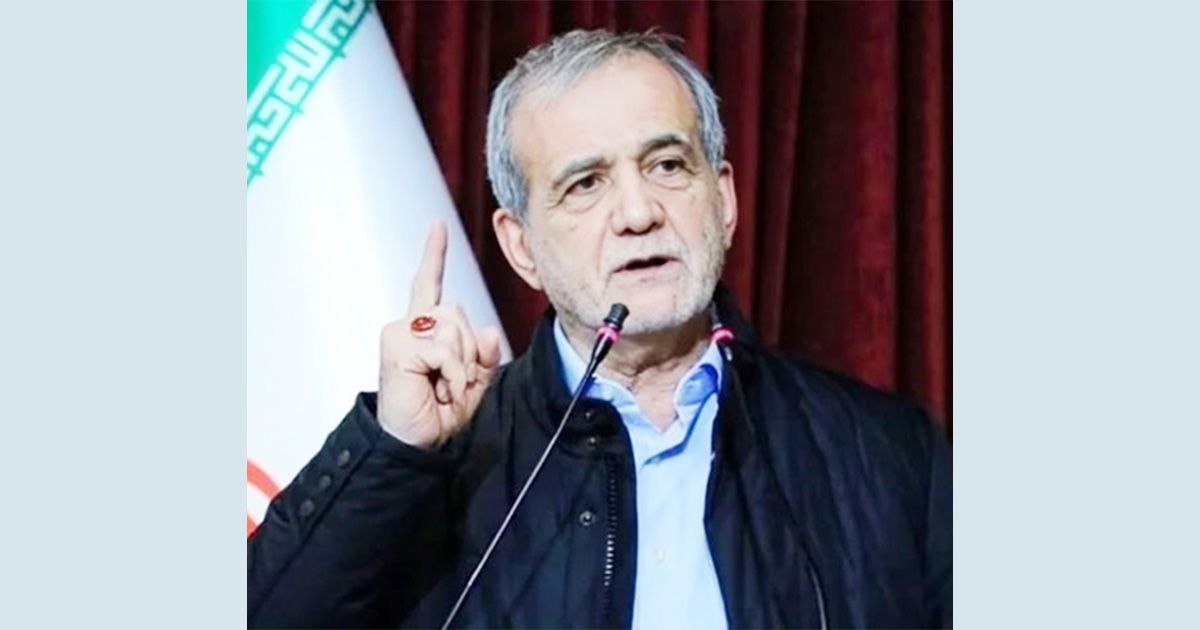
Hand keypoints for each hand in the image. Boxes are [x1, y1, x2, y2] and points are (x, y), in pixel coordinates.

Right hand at [377, 221, 502, 449]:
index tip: (438, 227)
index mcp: (423, 331)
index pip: (428, 285)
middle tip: (453, 383)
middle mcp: (408, 326)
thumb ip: (484, 356)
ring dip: (462, 366)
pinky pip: (445, 348)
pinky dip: (453, 374)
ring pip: (455, 329)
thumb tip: (489, 331)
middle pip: (458, 313)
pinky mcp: (398, 345)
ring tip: (444, 388)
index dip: (433, 255)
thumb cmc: (436, 415)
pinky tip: (439, 390)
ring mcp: (400, 333)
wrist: (416, 443)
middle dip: (469, 351)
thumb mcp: (472, 383)